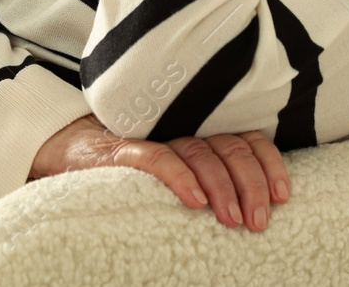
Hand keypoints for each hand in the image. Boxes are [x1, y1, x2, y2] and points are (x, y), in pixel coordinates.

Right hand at [29, 114, 289, 230]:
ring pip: (199, 152)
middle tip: (258, 220)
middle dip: (249, 183)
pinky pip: (155, 158)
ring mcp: (153, 136)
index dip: (267, 164)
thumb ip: (209, 175)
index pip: (245, 138)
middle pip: (228, 146)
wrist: (67, 149)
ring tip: (232, 219)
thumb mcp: (176, 169)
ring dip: (221, 186)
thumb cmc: (131, 168)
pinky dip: (178, 176)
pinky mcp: (123, 150)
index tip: (282, 196)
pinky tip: (194, 200)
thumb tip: (256, 209)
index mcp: (201, 131)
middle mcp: (181, 128)